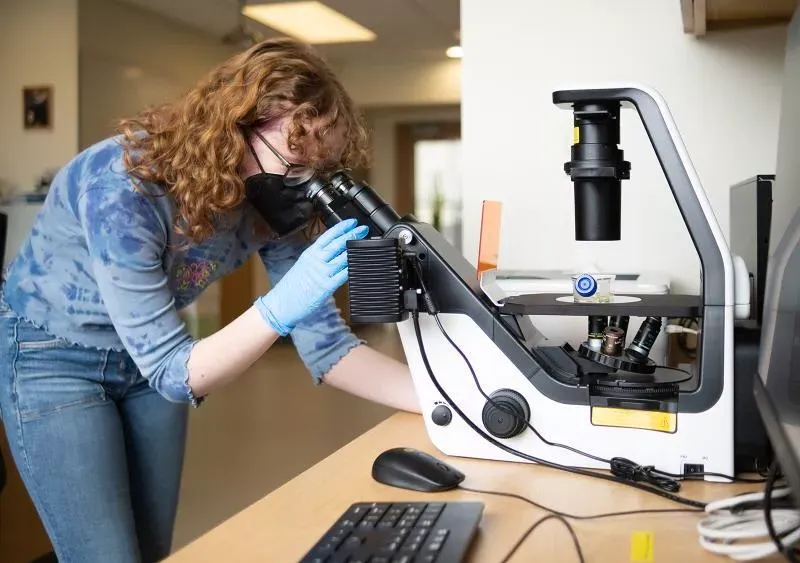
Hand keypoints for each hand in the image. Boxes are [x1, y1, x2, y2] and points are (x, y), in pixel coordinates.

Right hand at [255, 219, 367, 334]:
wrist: (281, 303)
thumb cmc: (291, 287)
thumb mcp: (302, 265)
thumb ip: (317, 257)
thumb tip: (332, 252)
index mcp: (310, 253)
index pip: (328, 235)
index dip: (342, 227)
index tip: (352, 222)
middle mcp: (316, 261)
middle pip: (338, 244)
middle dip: (353, 235)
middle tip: (363, 229)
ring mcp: (322, 273)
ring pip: (343, 257)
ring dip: (356, 250)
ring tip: (365, 244)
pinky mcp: (326, 287)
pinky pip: (343, 275)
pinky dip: (353, 269)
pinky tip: (360, 264)